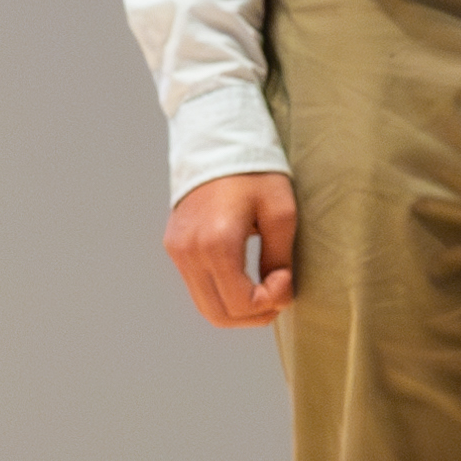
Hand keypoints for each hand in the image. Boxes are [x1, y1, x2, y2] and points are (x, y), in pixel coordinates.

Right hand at [166, 172, 298, 327]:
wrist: (217, 144)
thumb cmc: (255, 174)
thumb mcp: (281, 213)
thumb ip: (278, 259)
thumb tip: (277, 294)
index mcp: (217, 243)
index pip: (241, 303)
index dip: (271, 302)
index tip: (286, 279)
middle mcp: (190, 252)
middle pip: (220, 314)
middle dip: (255, 316)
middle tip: (278, 296)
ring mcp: (177, 252)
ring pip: (206, 307)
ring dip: (238, 310)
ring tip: (264, 291)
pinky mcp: (174, 248)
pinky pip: (198, 289)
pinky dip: (222, 295)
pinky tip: (245, 282)